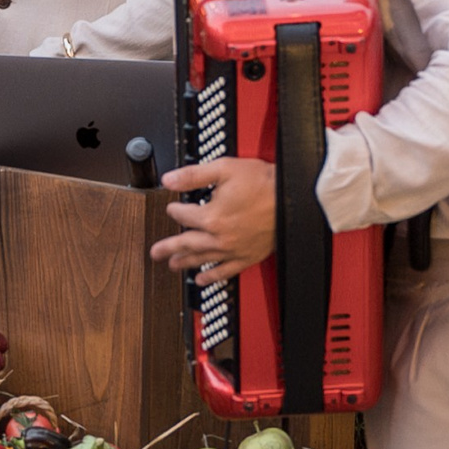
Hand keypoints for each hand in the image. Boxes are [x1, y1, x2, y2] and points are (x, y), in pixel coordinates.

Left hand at [150, 157, 277, 283]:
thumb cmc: (264, 183)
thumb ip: (193, 175)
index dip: (175, 210)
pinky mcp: (248, 256)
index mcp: (211, 217)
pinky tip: (203, 279)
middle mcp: (220, 238)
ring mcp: (234, 249)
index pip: (183, 215)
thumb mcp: (224, 169)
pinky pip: (226, 271)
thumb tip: (170, 179)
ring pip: (203, 259)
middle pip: (187, 243)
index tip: (172, 208)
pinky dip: (213, 276)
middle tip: (155, 253)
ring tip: (173, 266)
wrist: (293, 197)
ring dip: (185, 263)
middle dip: (168, 247)